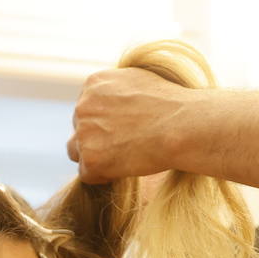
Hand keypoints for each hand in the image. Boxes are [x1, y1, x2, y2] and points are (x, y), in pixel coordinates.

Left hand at [68, 68, 189, 183]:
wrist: (181, 126)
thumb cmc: (171, 105)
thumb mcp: (139, 81)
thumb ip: (117, 90)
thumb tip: (111, 102)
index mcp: (93, 84)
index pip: (86, 108)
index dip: (103, 123)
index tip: (123, 130)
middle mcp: (82, 106)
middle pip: (79, 129)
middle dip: (97, 139)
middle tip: (125, 146)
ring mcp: (84, 133)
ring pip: (77, 152)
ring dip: (95, 158)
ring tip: (123, 159)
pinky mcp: (90, 159)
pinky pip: (87, 174)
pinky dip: (103, 176)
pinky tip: (125, 169)